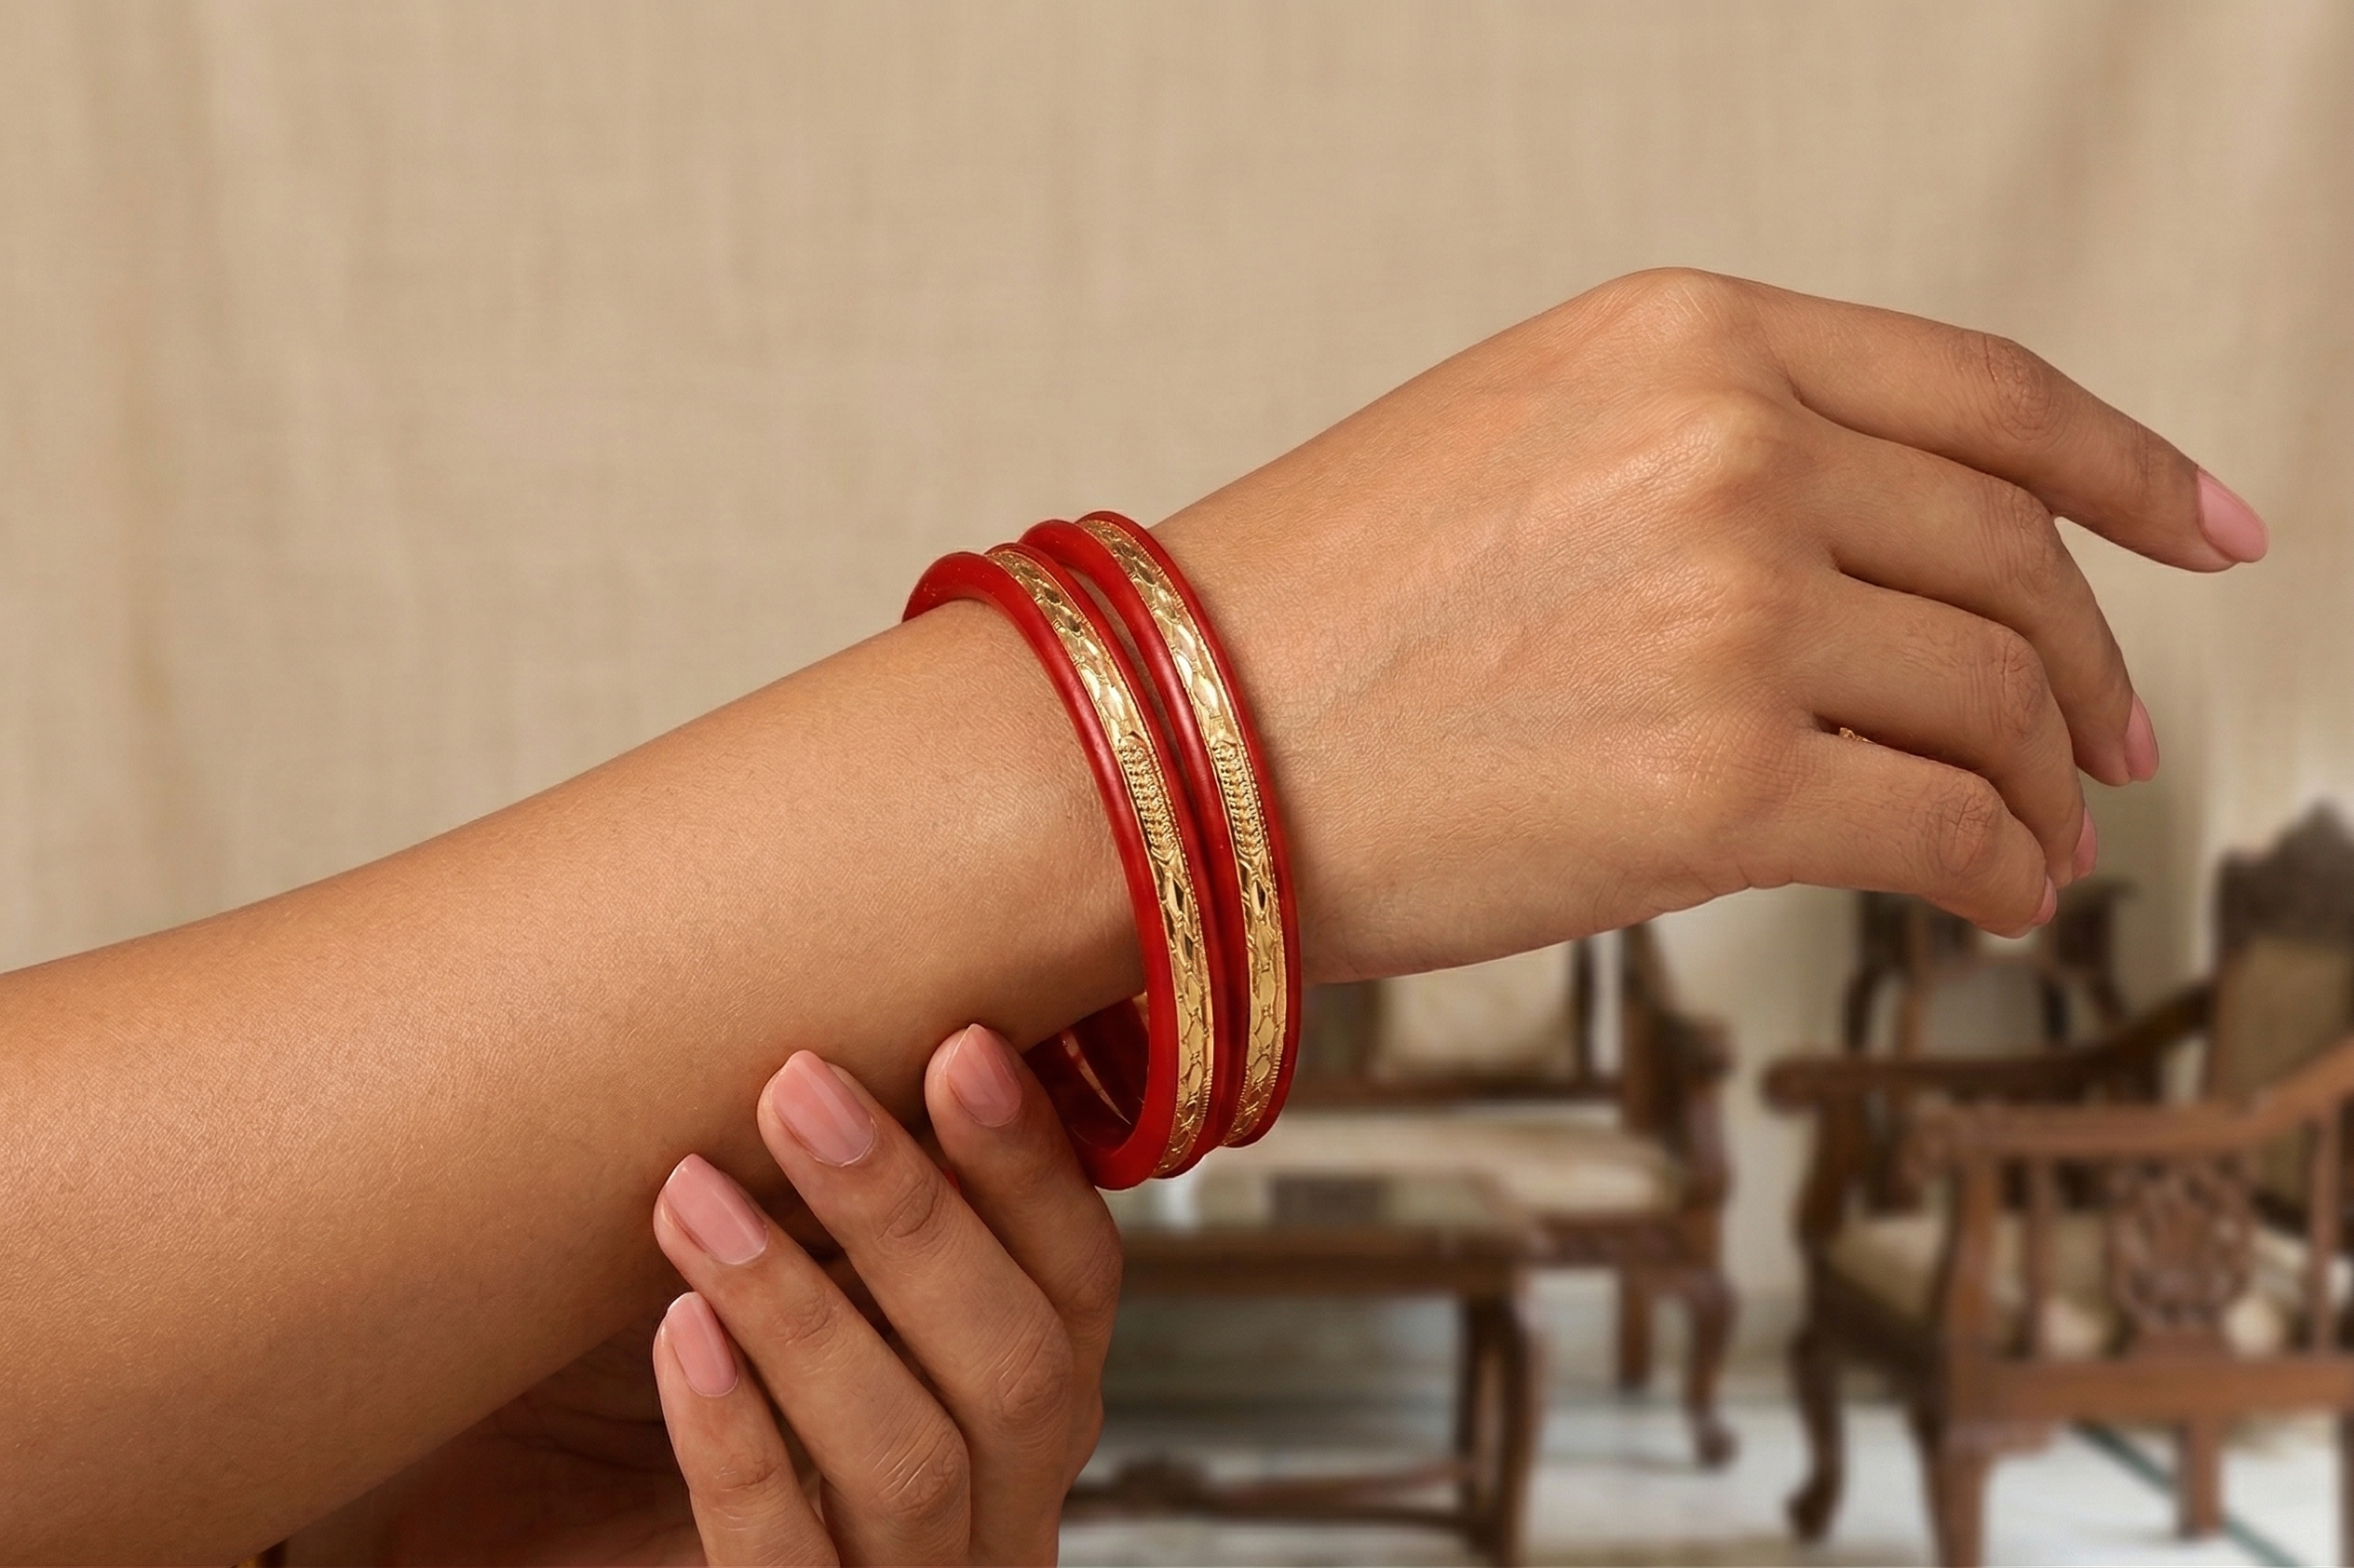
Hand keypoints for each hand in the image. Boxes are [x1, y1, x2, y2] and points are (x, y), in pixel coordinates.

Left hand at [652, 1027, 1119, 1565]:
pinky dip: (736, 1440)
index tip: (955, 1042)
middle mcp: (1000, 1504)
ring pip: (912, 1461)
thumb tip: (872, 1003)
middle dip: (915, 1218)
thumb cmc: (649, 1381)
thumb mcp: (779, 1259)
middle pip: (1023, 1371)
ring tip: (692, 1197)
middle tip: (798, 1089)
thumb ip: (841, 1186)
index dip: (1031, 1164)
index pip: (1082, 1281)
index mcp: (1025, 1395)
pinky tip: (679, 1334)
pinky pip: (785, 1564)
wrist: (529, 1527)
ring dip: (802, 1313)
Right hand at [1160, 269, 2266, 975]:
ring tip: (2030, 839)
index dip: (2127, 469)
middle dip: (2085, 666)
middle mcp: (1731, 448)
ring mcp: (1734, 611)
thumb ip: (1708, 451)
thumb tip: (1875, 554)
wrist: (1161, 744)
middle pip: (2011, 558)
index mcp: (1682, 339)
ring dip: (2043, 788)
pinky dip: (2003, 873)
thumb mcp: (1519, 441)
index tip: (2204, 527)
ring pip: (1998, 700)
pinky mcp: (1723, 785)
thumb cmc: (1305, 614)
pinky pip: (1948, 829)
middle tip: (2103, 741)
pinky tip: (1989, 897)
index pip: (1986, 393)